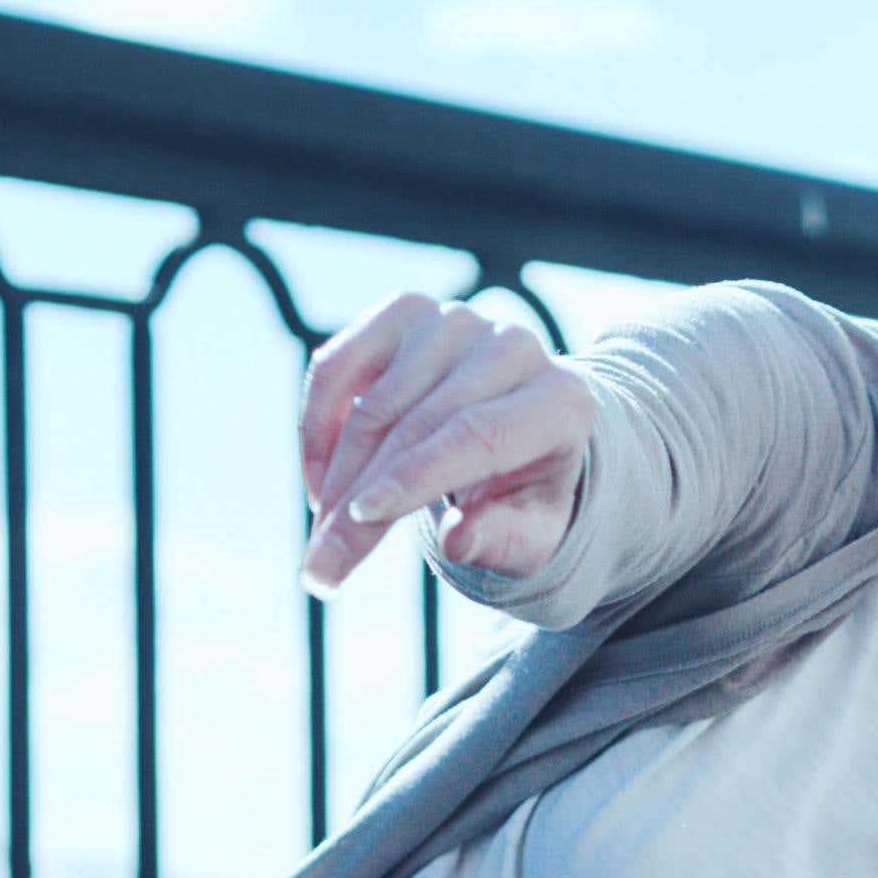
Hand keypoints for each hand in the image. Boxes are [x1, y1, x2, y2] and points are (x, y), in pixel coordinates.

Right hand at [298, 293, 594, 593]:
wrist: (521, 435)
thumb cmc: (525, 495)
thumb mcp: (530, 536)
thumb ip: (500, 540)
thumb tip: (455, 540)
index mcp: (560, 402)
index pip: (476, 435)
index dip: (412, 476)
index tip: (358, 519)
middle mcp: (513, 347)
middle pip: (417, 425)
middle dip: (359, 499)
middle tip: (323, 563)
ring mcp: (455, 322)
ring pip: (374, 402)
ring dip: (336, 474)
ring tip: (324, 538)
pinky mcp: (404, 313)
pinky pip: (338, 367)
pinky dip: (317, 426)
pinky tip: (321, 481)